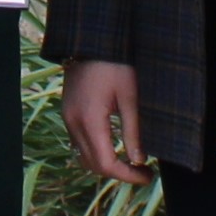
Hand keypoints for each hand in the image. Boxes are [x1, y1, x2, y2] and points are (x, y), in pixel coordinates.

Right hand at [64, 59, 151, 185]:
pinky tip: (114, 146)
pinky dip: (96, 151)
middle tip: (143, 171)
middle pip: (92, 165)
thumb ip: (134, 130)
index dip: (127, 175)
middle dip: (118, 173)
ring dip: (105, 163)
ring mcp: (68, 118)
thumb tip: (139, 160)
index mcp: (89, 120)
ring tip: (130, 161)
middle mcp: (73, 122)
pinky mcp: (68, 112)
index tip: (147, 175)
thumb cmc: (115, 63)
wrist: (92, 39)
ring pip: (83, 156)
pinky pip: (80, 142)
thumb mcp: (130, 96)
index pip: (106, 163)